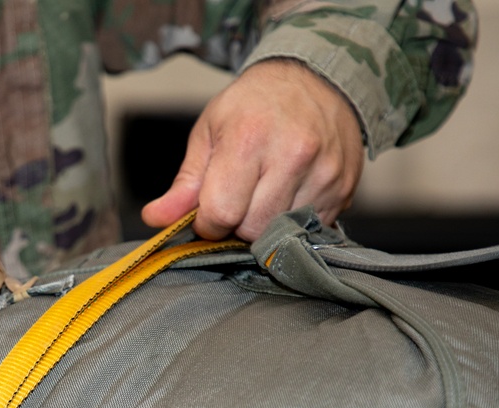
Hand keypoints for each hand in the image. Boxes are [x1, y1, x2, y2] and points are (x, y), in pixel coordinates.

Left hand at [141, 58, 364, 240]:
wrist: (317, 80)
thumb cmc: (254, 106)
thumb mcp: (210, 133)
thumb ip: (184, 184)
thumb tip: (155, 219)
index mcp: (249, 138)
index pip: (221, 212)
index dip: (208, 223)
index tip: (209, 212)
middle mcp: (292, 154)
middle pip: (252, 230)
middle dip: (237, 225)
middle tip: (237, 200)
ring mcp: (323, 173)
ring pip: (281, 235)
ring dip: (265, 225)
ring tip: (263, 194)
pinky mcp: (342, 189)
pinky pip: (309, 228)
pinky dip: (292, 222)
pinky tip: (288, 194)